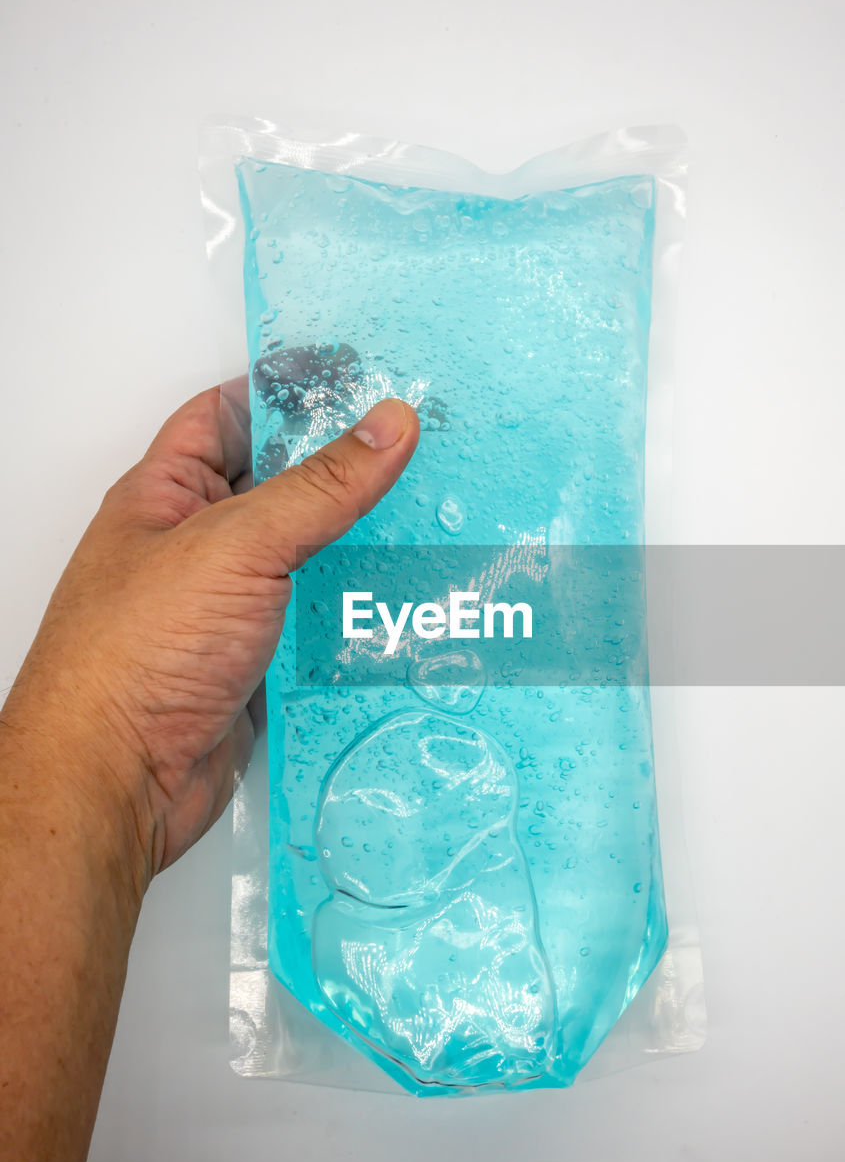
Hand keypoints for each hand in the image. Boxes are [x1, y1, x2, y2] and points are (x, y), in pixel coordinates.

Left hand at [1, 381, 418, 893]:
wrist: (116, 783)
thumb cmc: (137, 654)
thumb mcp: (236, 545)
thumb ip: (319, 487)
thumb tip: (387, 425)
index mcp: (168, 494)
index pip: (229, 415)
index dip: (288, 390)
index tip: (361, 379)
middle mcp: (197, 546)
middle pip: (282, 489)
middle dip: (346, 473)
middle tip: (421, 452)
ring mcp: (229, 608)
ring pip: (309, 562)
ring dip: (362, 550)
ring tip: (435, 524)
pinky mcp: (259, 665)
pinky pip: (319, 627)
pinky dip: (360, 618)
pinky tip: (408, 608)